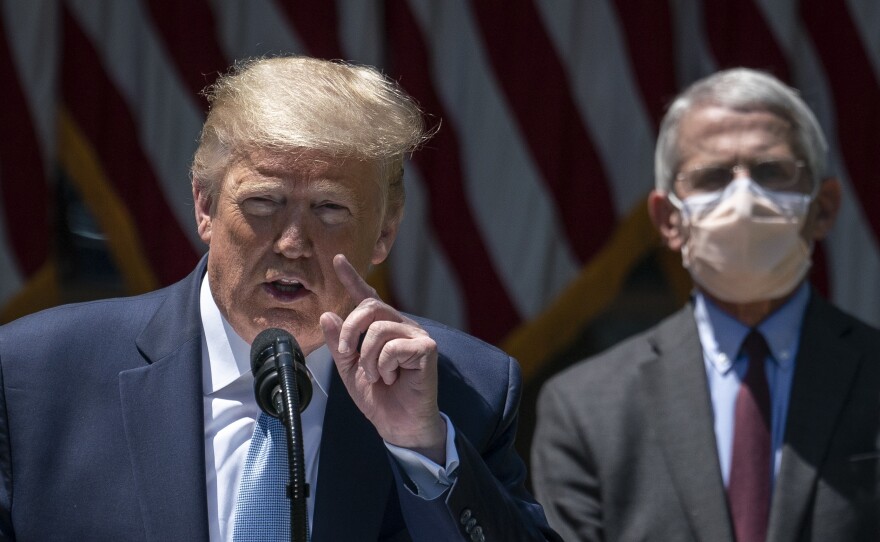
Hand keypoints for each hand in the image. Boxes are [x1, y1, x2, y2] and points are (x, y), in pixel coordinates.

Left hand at [320, 254, 446, 462]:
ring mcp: (416, 336)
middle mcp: (401, 326)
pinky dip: (384, 366)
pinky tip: (392, 378)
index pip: (367, 297)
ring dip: (368, 359)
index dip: (352, 278)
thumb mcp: (349, 369)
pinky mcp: (427, 349)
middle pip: (370, 307)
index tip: (338, 259)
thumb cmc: (378, 397)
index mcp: (383, 328)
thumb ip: (339, 343)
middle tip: (346, 354)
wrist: (397, 424)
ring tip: (375, 376)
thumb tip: (327, 314)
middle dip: (350, 331)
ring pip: (379, 329)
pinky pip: (394, 347)